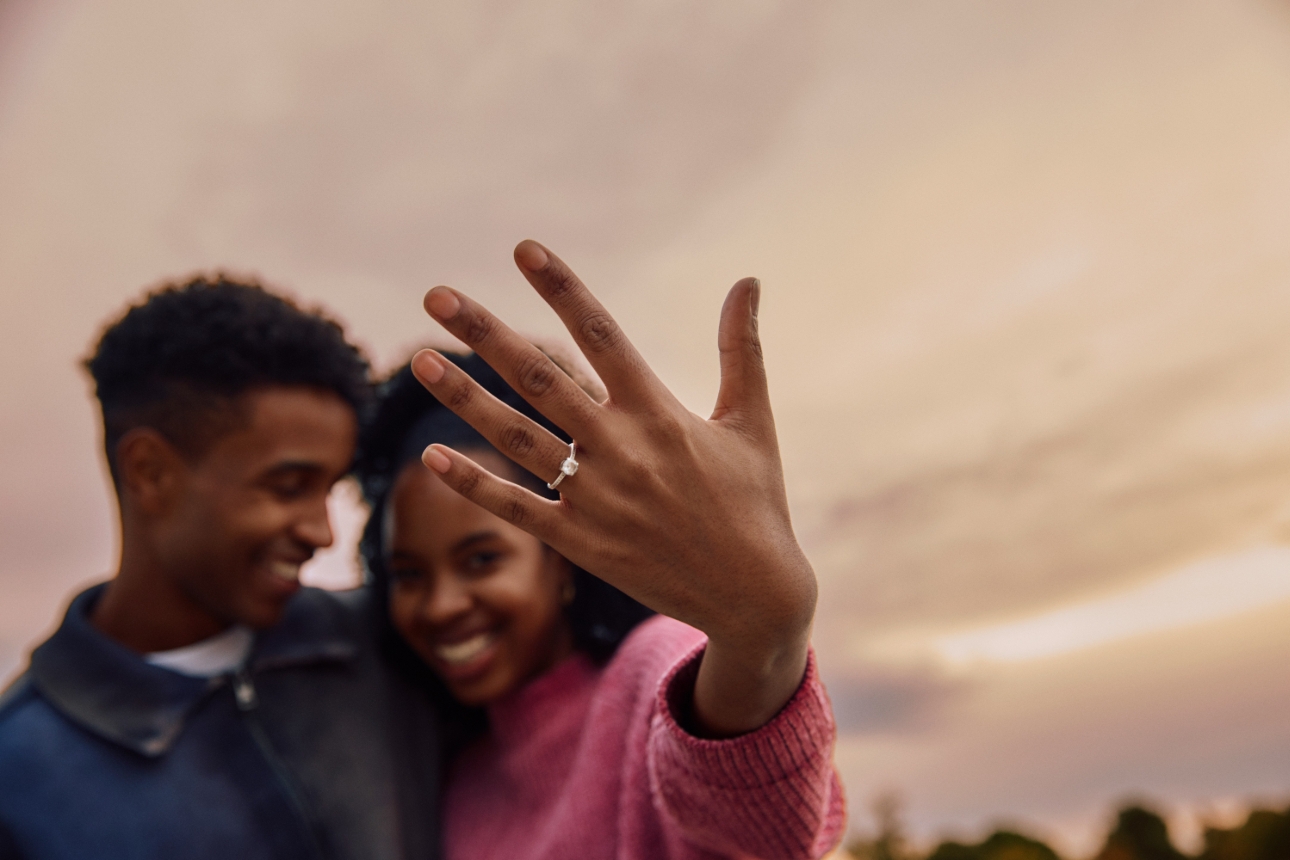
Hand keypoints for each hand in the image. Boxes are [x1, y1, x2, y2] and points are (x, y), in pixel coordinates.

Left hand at [411, 240, 816, 735]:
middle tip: (436, 296)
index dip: (561, 289)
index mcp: (660, 412)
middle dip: (484, 334)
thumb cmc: (755, 501)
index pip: (600, 335)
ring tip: (418, 361)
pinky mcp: (582, 542)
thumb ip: (741, 347)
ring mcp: (597, 497)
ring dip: (464, 398)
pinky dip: (474, 484)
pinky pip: (517, 508)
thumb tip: (749, 280)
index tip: (523, 250)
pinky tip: (432, 456)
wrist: (754, 594)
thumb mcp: (751, 420)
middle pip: (540, 378)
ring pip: (517, 437)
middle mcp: (621, 448)